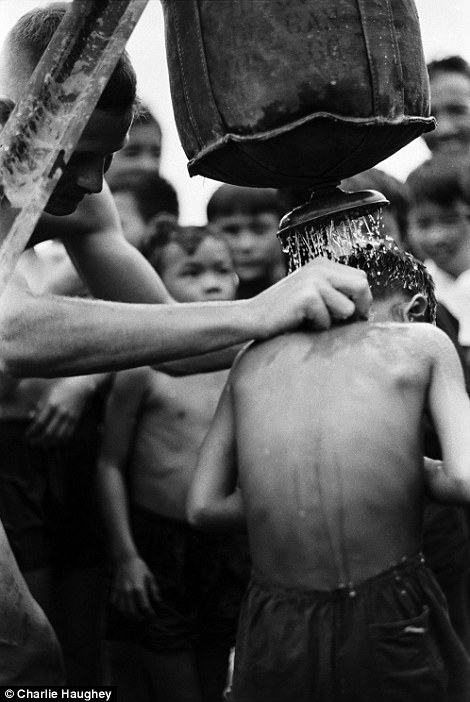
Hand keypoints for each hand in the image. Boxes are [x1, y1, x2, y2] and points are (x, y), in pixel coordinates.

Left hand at [26, 376, 93, 445]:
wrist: (80, 387)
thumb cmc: (61, 389)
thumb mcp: (47, 394)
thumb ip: (39, 406)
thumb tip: (30, 417)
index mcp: (51, 404)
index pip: (39, 422)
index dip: (32, 431)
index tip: (27, 435)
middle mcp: (61, 412)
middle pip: (49, 432)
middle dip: (40, 440)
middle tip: (33, 443)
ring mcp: (70, 417)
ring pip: (59, 436)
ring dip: (50, 443)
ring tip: (44, 445)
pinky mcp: (76, 420)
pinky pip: (69, 434)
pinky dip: (61, 441)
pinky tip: (56, 443)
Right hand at [111, 555, 159, 619]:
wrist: (125, 559)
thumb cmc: (139, 567)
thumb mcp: (150, 576)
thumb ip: (154, 590)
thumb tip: (159, 602)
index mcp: (139, 588)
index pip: (145, 606)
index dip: (150, 613)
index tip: (153, 615)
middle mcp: (128, 591)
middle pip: (133, 611)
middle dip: (139, 618)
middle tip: (144, 618)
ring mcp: (120, 592)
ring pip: (123, 610)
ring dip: (129, 616)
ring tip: (135, 617)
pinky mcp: (114, 590)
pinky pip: (115, 604)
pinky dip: (119, 609)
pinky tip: (125, 610)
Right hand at [252, 259, 371, 338]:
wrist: (252, 316)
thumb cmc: (284, 312)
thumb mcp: (312, 295)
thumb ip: (335, 294)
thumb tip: (365, 310)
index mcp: (323, 264)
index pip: (361, 278)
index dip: (360, 299)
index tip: (351, 316)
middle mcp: (320, 267)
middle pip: (361, 287)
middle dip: (358, 309)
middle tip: (342, 323)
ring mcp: (313, 280)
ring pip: (348, 308)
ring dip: (334, 321)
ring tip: (313, 320)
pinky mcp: (307, 296)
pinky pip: (328, 320)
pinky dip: (317, 327)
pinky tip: (300, 322)